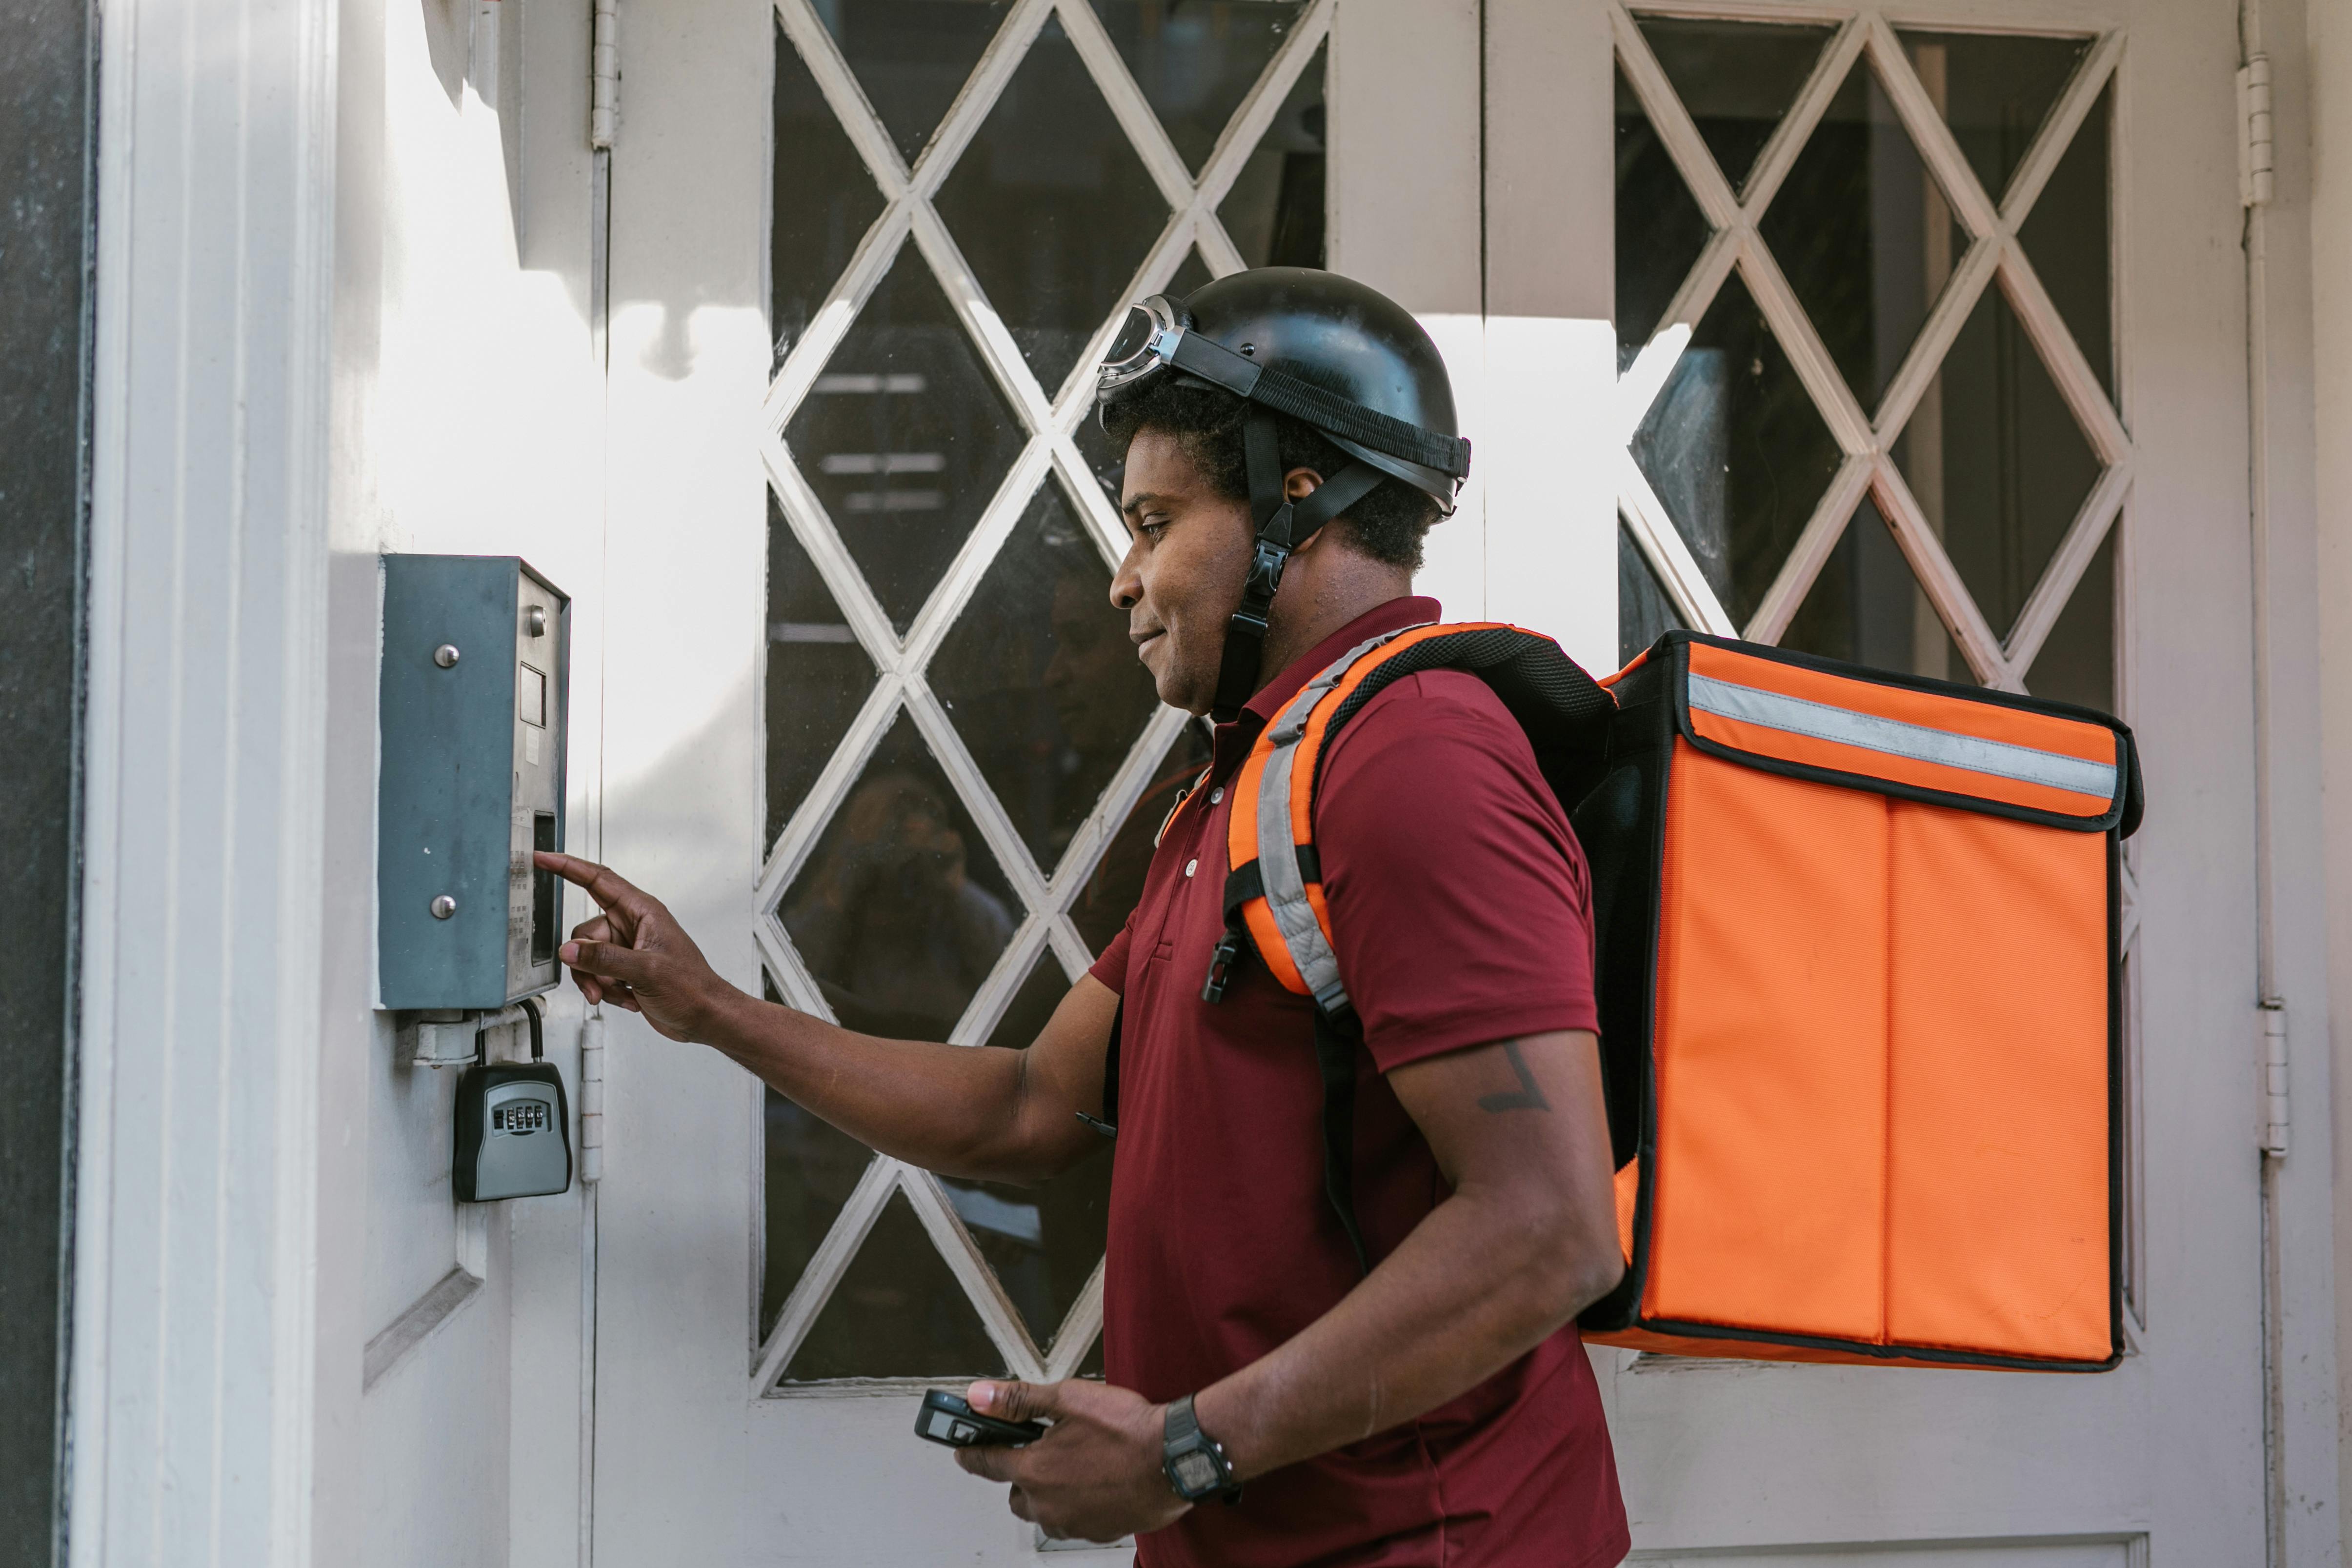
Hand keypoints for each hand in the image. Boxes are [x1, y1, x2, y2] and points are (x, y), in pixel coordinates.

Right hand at [535, 852, 738, 1042]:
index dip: (568, 867)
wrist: (704, 1017)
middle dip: (586, 961)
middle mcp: (633, 925)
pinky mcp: (624, 968)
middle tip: (599, 984)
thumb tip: (570, 950)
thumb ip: (604, 959)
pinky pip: (596, 973)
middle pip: (585, 932)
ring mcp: (628, 948)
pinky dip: (606, 990)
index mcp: (642, 911)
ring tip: (619, 994)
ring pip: (587, 956)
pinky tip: (628, 998)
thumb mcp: (646, 971)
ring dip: (597, 981)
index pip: (598, 880)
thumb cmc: (692, 987)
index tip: (543, 858)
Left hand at [951, 1379, 1189, 1543]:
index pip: (986, 1464)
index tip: (963, 1450)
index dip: (972, 1453)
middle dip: (1021, 1475)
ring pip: (1046, 1511)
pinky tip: (1097, 1481)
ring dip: (1050, 1493)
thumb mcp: (1068, 1399)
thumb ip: (1019, 1399)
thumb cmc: (1128, 1430)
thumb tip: (980, 1396)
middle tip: (1040, 1451)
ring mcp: (1074, 1521)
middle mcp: (1049, 1503)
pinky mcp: (1100, 1530)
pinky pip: (1076, 1520)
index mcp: (1035, 1470)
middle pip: (1016, 1495)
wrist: (1175, 1458)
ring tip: (1074, 1465)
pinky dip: (1078, 1503)